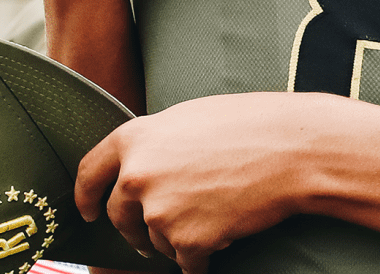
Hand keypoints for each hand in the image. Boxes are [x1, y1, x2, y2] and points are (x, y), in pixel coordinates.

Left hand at [76, 93, 330, 273]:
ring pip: (156, 241)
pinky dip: (204, 257)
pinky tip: (227, 236)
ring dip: (181, 238)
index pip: (89, 173)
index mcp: (135, 139)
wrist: (294, 149)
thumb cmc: (252, 126)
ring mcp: (158, 211)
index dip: (85, 196)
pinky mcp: (185, 241)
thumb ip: (156, 143)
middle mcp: (136, 176)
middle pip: (119, 216)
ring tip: (219, 212)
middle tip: (161, 228)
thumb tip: (140, 168)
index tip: (87, 211)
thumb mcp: (190, 120)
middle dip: (136, 227)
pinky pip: (186, 263)